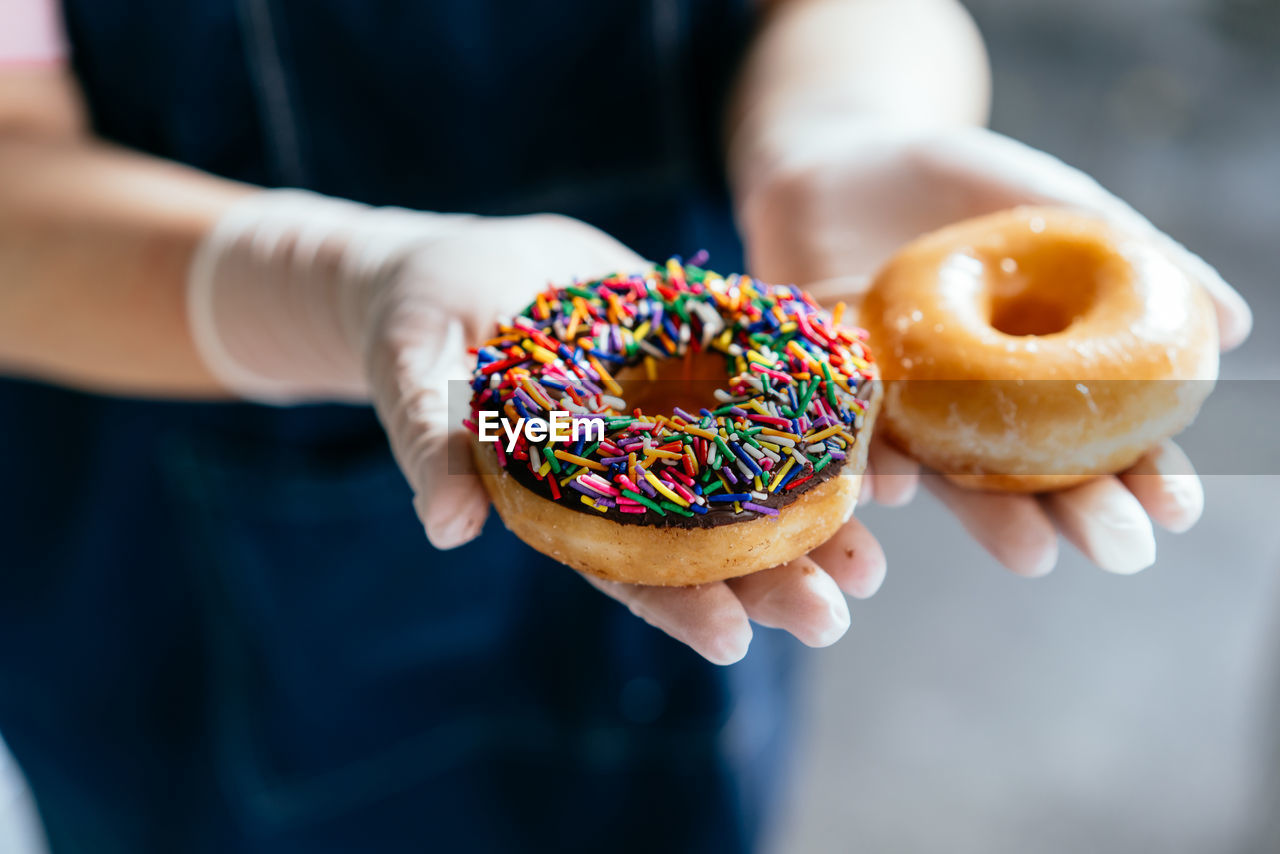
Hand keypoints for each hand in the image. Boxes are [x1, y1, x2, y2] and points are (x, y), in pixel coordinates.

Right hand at [187, 191, 883, 664]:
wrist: (460, 270)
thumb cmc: (415, 329)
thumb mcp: (412, 376)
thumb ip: (430, 445)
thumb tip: (446, 527)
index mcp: (568, 503)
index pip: (625, 571)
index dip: (675, 605)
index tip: (729, 640)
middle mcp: (632, 473)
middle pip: (708, 540)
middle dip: (769, 578)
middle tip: (834, 614)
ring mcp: (670, 416)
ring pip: (751, 474)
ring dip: (813, 506)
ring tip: (878, 537)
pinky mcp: (695, 352)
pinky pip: (762, 383)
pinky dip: (816, 404)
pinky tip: (870, 419)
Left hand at [734, 118, 1251, 574]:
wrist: (848, 155)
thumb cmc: (967, 186)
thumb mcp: (1060, 206)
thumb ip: (1139, 256)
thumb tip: (1235, 323)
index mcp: (1040, 377)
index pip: (1101, 439)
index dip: (1143, 475)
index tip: (1178, 510)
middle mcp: (974, 409)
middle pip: (1033, 474)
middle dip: (1080, 513)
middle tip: (1121, 549)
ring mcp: (904, 410)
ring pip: (950, 474)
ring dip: (989, 517)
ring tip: (1031, 551)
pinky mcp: (834, 396)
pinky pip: (852, 439)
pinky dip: (874, 469)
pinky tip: (897, 493)